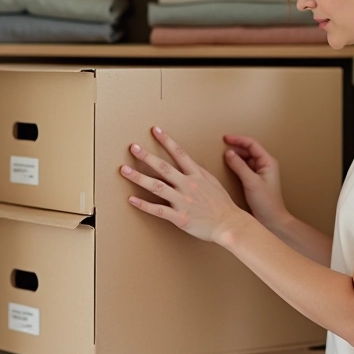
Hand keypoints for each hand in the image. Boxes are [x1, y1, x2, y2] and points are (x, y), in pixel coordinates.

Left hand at [120, 126, 250, 243]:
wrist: (229, 223)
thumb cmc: (222, 204)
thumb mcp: (212, 182)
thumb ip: (198, 173)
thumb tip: (187, 164)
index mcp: (196, 175)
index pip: (179, 153)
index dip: (166, 140)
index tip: (155, 130)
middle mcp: (188, 184)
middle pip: (163, 167)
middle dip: (146, 156)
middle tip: (133, 147)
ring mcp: (182, 201)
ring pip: (156, 186)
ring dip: (138, 177)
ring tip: (124, 170)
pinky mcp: (179, 217)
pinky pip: (158, 210)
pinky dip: (144, 204)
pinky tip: (132, 199)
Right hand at [222, 135, 290, 229]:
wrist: (272, 221)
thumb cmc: (266, 203)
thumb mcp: (251, 182)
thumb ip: (239, 166)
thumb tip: (228, 153)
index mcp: (268, 162)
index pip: (252, 144)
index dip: (238, 139)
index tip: (225, 138)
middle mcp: (264, 165)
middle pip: (248, 150)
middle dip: (235, 147)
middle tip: (220, 146)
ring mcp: (259, 172)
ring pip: (245, 159)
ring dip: (235, 156)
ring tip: (222, 155)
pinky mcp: (254, 180)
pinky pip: (243, 167)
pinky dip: (235, 165)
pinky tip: (227, 166)